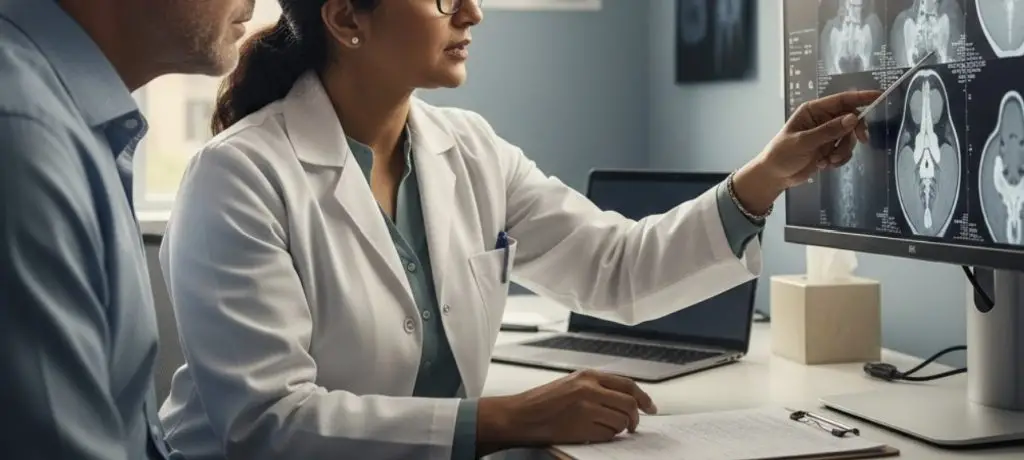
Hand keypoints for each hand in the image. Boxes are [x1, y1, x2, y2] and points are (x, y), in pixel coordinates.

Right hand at [476, 369, 656, 448]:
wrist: (522, 415)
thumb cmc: (543, 402)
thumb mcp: (572, 384)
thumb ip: (597, 387)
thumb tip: (624, 399)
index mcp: (588, 376)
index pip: (627, 384)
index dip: (644, 397)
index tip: (650, 408)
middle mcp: (590, 389)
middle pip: (629, 403)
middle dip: (635, 418)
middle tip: (634, 426)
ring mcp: (587, 408)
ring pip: (621, 421)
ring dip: (619, 429)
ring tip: (606, 429)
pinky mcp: (583, 426)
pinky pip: (608, 434)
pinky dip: (607, 437)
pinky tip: (594, 433)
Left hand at [730, 90, 881, 214]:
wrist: (774, 176)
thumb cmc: (782, 154)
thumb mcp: (804, 142)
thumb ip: (828, 131)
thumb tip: (853, 118)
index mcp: (813, 111)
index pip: (842, 100)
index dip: (861, 97)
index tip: (879, 96)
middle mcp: (822, 120)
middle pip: (851, 119)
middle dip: (855, 131)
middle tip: (862, 141)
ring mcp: (826, 135)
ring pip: (849, 137)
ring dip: (843, 151)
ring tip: (829, 161)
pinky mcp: (828, 149)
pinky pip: (844, 150)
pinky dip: (839, 159)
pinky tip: (824, 165)